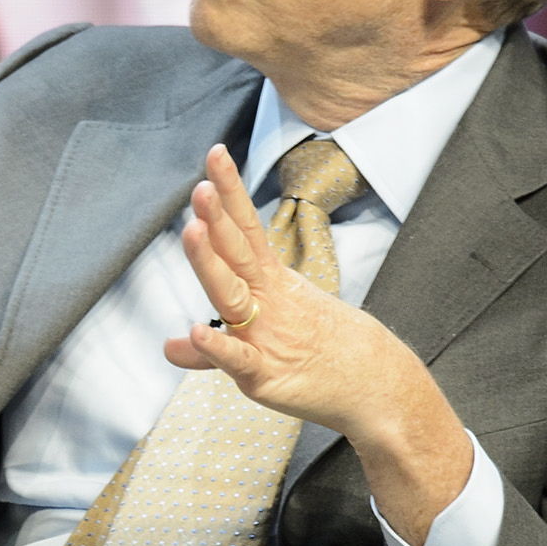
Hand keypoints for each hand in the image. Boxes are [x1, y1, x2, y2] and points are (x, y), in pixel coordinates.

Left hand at [165, 146, 475, 540]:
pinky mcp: (265, 374)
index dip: (230, 195)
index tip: (215, 156)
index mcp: (271, 285)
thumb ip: (213, 347)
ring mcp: (266, 335)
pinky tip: (195, 331)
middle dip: (218, 220)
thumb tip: (170, 347)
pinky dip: (218, 347)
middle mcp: (267, 303)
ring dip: (211, 264)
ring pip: (232, 295)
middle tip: (201, 187)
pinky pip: (238, 358)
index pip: (245, 232)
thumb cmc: (322, 357)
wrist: (376, 389)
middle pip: (239, 255)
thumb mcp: (263, 345)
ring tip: (193, 230)